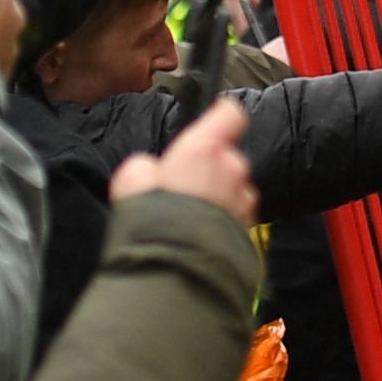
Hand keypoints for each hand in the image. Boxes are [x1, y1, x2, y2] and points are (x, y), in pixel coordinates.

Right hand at [123, 93, 256, 224]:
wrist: (178, 266)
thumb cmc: (154, 217)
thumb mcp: (131, 180)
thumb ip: (145, 166)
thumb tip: (149, 169)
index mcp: (205, 149)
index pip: (229, 115)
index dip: (223, 114)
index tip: (218, 115)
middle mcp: (231, 169)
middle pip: (227, 158)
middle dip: (210, 171)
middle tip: (183, 189)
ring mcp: (244, 199)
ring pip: (233, 189)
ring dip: (218, 197)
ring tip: (190, 217)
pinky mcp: (250, 226)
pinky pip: (237, 215)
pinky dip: (223, 220)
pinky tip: (200, 234)